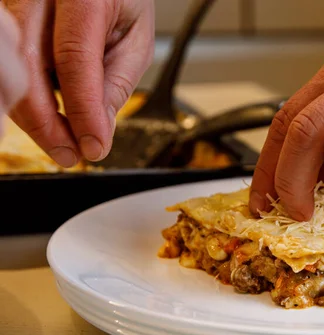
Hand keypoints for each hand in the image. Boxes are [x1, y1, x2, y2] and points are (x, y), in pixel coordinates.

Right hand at [5, 0, 154, 166]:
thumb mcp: (136, 37)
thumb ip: (117, 82)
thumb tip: (100, 131)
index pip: (75, 58)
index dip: (82, 110)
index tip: (93, 147)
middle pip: (27, 65)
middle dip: (46, 123)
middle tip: (70, 156)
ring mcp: (16, 4)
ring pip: (9, 69)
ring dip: (34, 116)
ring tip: (64, 144)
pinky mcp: (7, 20)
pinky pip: (9, 65)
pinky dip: (27, 99)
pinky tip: (50, 119)